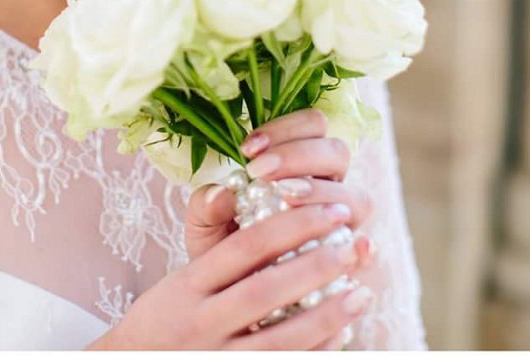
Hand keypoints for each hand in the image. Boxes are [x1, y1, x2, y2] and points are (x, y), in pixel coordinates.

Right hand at [87, 202, 375, 349]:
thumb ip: (210, 238)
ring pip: (280, 339)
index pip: (244, 248)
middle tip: (352, 246)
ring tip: (361, 293)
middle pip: (265, 291)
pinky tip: (342, 333)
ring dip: (327, 316)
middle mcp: (200, 322)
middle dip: (316, 267)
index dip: (293, 227)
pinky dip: (316, 352)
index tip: (331, 211)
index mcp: (188, 285)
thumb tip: (231, 189)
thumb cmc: (167, 318)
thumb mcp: (179, 277)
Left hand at [185, 108, 374, 260]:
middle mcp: (328, 189)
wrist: (228, 302)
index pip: (312, 126)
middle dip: (299, 155)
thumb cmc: (220, 252)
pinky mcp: (350, 264)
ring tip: (285, 199)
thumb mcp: (203, 227)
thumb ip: (207, 207)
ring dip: (320, 193)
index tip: (247, 150)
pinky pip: (367, 253)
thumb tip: (221, 193)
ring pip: (355, 196)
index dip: (286, 129)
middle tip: (260, 172)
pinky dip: (364, 249)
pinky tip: (354, 247)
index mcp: (300, 165)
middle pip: (336, 152)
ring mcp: (343, 226)